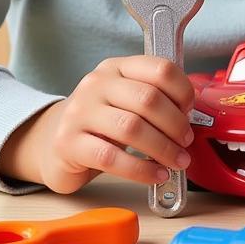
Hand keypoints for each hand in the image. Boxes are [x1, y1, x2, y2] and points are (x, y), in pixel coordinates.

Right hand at [0, 56, 194, 193]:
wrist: (53, 143)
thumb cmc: (102, 123)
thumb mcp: (126, 101)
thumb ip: (155, 101)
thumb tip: (191, 119)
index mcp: (117, 67)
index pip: (160, 68)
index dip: (183, 91)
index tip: (190, 111)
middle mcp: (96, 83)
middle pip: (148, 99)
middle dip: (175, 124)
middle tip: (186, 142)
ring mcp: (79, 112)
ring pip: (131, 128)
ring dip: (163, 149)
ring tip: (177, 162)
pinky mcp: (68, 143)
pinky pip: (112, 158)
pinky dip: (141, 170)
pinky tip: (156, 175)